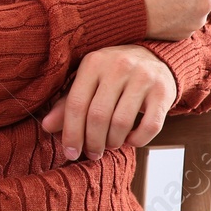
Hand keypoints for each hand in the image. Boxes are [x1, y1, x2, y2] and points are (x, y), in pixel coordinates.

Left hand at [40, 44, 177, 160]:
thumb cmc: (113, 74)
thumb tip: (47, 126)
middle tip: (93, 153)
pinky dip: (137, 140)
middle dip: (92, 142)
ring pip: (121, 123)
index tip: (70, 153)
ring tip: (110, 143)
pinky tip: (131, 139)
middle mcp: (118, 66)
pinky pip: (149, 127)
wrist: (155, 57)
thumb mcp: (89, 81)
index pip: (76, 104)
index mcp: (93, 63)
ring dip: (113, 142)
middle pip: (98, 116)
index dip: (71, 133)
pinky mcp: (163, 91)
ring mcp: (143, 77)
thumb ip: (68, 103)